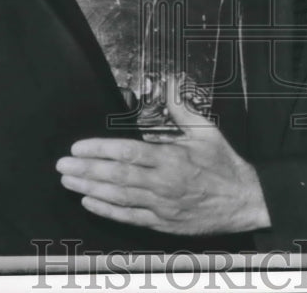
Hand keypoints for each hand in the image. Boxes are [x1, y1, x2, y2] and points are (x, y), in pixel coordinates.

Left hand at [56, 74, 269, 234]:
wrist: (244, 201)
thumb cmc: (225, 165)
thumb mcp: (207, 131)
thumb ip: (183, 110)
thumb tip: (169, 84)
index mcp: (172, 158)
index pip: (128, 152)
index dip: (100, 149)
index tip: (79, 146)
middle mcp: (163, 183)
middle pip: (117, 175)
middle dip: (86, 169)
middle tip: (62, 164)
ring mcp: (161, 205)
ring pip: (118, 197)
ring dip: (90, 188)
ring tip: (68, 181)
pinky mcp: (162, 223)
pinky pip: (129, 217)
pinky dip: (108, 210)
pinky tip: (90, 202)